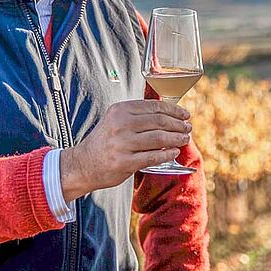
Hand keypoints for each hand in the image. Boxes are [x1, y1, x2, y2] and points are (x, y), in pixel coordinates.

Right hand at [60, 100, 191, 198]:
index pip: (154, 106)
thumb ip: (138, 116)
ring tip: (184, 139)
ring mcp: (122, 144)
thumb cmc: (105, 142)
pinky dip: (167, 154)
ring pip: (159, 138)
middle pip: (159, 121)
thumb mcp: (116, 121)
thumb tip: (170, 114)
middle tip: (187, 128)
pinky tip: (174, 153)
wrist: (83, 164)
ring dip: (176, 139)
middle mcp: (121, 124)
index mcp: (120, 110)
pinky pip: (153, 157)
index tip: (184, 114)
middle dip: (178, 125)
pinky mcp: (125, 162)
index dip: (174, 110)